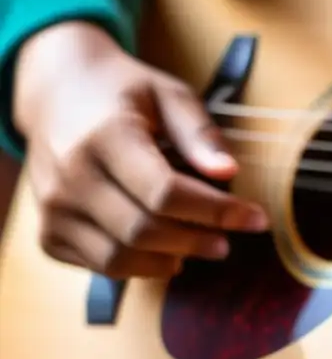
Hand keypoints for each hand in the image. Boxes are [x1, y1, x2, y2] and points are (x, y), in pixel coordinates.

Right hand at [13, 21, 268, 278]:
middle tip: (227, 241)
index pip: (165, 193)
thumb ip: (199, 133)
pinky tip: (164, 251)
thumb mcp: (169, 94)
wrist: (55, 91)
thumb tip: (229, 172)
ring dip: (170, 260)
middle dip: (196, 241)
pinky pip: (99, 265)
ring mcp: (53, 208)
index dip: (216, 212)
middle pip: (143, 230)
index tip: (256, 219)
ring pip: (119, 258)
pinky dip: (139, 267)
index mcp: (104, 136)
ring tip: (201, 246)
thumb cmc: (122, 92)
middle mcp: (71, 176)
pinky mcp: (48, 232)